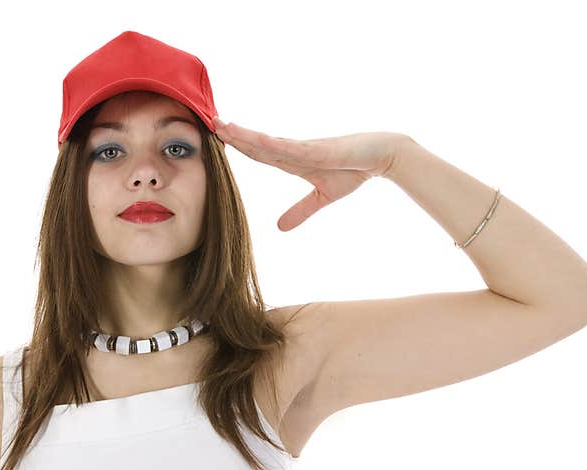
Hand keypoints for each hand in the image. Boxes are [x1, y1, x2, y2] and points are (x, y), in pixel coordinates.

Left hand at [212, 116, 410, 230]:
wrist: (380, 157)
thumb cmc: (353, 170)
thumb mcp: (321, 198)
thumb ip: (300, 211)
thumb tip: (278, 228)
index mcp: (291, 160)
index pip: (257, 153)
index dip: (237, 146)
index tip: (215, 140)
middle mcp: (292, 150)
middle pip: (255, 143)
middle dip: (231, 134)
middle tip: (206, 123)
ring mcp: (302, 148)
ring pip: (265, 141)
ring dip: (242, 133)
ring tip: (220, 124)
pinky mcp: (315, 149)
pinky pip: (287, 146)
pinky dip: (269, 142)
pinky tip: (251, 138)